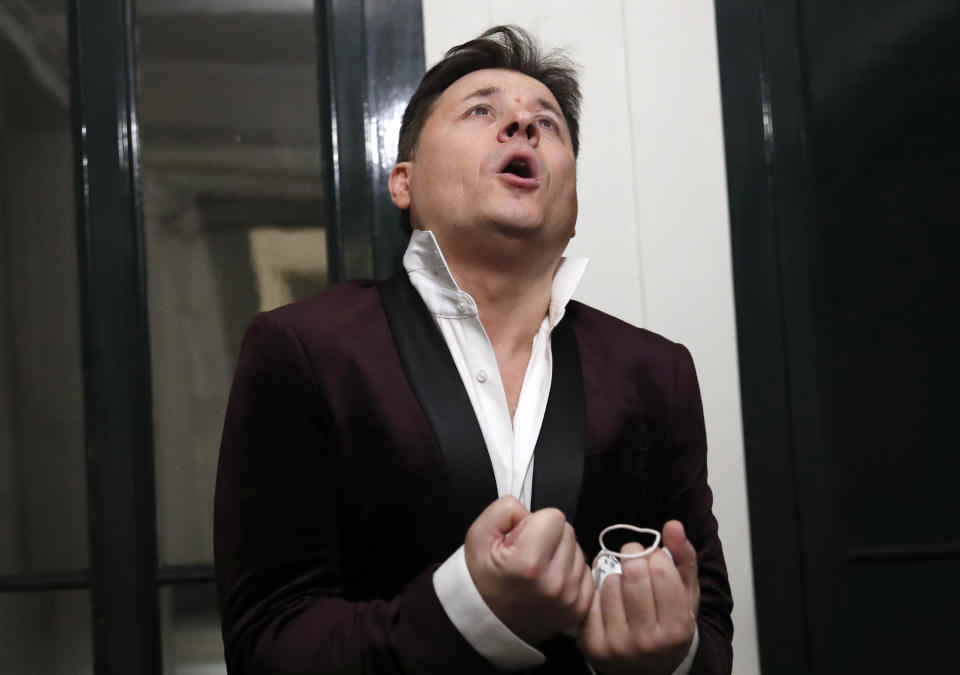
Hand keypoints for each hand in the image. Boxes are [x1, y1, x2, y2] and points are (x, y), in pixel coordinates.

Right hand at [464, 496, 593, 644]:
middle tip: (527, 554)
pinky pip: (584, 571)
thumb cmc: (482, 578)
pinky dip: (569, 571)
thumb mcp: (478, 534)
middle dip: (549, 536)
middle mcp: (554, 582)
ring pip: (578, 550)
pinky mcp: (580, 608)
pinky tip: (548, 581)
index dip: (534, 523)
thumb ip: (505, 509)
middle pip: (568, 531)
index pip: (554, 516)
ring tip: (537, 570)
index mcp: (529, 562)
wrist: (486, 622)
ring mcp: (570, 598)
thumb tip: (529, 511)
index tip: (520, 540)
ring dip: (560, 554)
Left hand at [578, 521, 699, 674]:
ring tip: (626, 587)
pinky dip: (600, 591)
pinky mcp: (592, 645)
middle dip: (634, 558)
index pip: (660, 569)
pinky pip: (591, 598)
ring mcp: (617, 645)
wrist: (646, 670)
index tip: (655, 558)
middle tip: (636, 562)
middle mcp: (648, 641)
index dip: (656, 555)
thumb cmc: (669, 625)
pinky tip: (611, 600)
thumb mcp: (686, 595)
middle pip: (633, 573)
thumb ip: (684, 558)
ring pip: (610, 582)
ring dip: (616, 575)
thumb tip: (673, 524)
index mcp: (677, 629)